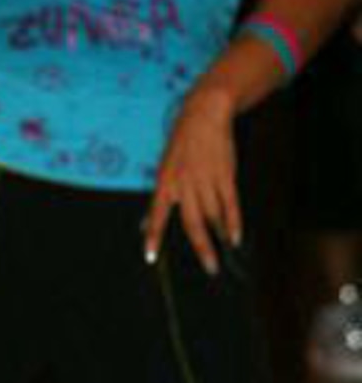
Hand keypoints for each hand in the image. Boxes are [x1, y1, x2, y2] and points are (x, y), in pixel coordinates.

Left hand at [143, 86, 241, 274]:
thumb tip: (146, 222)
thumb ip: (161, 195)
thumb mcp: (165, 165)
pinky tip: (235, 237)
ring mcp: (205, 179)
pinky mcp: (225, 175)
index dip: (152, 235)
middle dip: (202, 247)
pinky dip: (234, 222)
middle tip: (210, 267)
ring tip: (225, 252)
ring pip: (213, 216)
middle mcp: (184, 183)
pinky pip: (230, 205)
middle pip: (192, 222)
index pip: (156, 213)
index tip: (150, 256)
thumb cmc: (182, 142)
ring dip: (219, 237)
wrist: (203, 115)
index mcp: (165, 180)